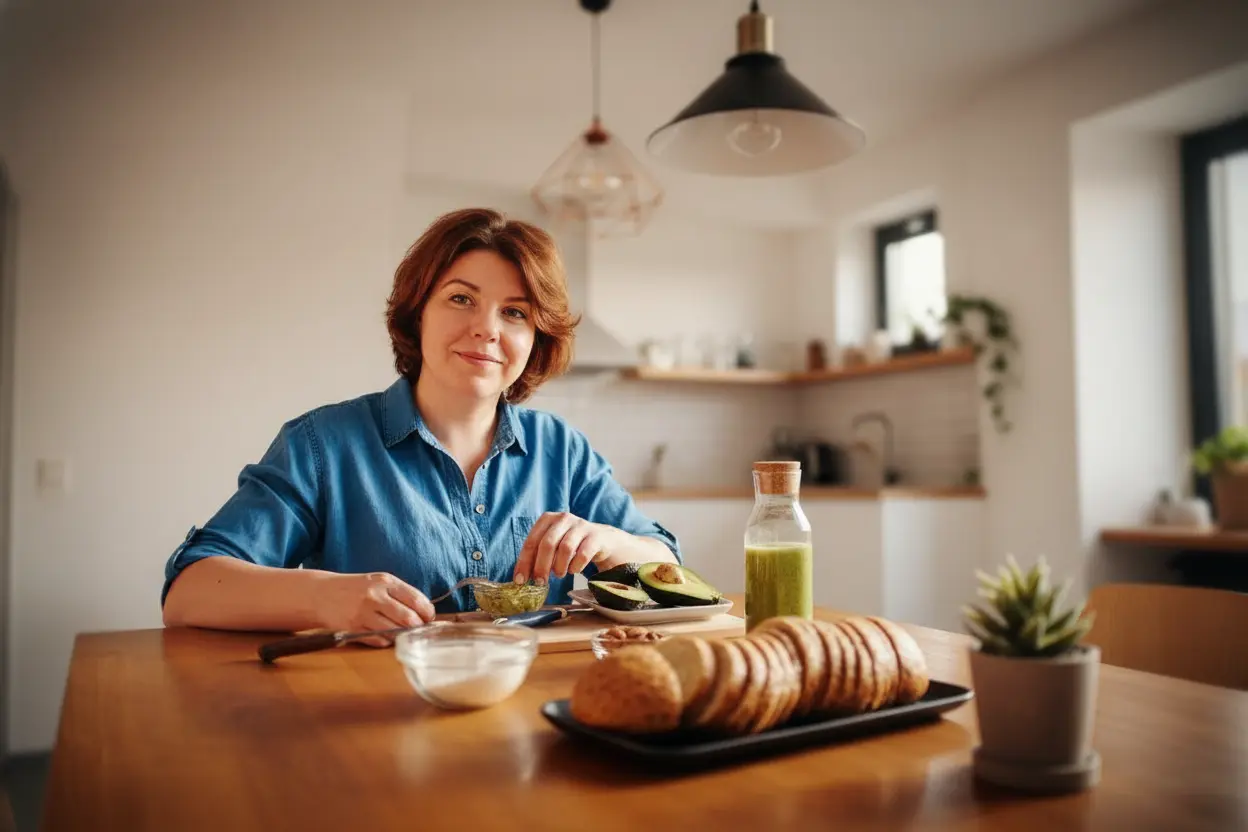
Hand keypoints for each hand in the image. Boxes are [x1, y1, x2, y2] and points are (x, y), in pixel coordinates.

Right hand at [313, 572, 434, 646]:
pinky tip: (385, 637)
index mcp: (385, 581)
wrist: (320, 594)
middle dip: (418, 627)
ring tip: (404, 635)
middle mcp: (375, 596)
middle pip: (408, 618)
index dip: (427, 612)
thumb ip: (399, 593)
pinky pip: (379, 640)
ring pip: (395, 632)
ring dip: (403, 636)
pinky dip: (386, 641)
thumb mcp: (377, 582)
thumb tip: (424, 612)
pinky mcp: (353, 628)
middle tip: (420, 630)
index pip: (416, 599)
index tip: (429, 618)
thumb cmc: (355, 589)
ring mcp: (363, 613)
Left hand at [513, 511, 616, 584]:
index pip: (531, 541)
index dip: (524, 562)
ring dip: (559, 567)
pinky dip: (575, 567)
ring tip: (559, 574)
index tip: (520, 580)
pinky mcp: (595, 536)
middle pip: (547, 544)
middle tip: (540, 582)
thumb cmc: (570, 544)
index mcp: (547, 519)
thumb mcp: (552, 545)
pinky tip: (573, 569)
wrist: (600, 540)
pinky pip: (583, 555)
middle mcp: (563, 518)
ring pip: (565, 549)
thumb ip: (537, 556)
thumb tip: (521, 578)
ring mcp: (581, 525)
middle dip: (541, 567)